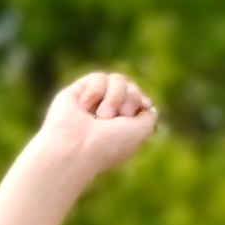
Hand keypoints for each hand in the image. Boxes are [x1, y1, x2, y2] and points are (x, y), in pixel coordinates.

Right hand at [28, 72, 157, 182]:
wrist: (75, 147)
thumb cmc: (108, 144)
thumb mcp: (141, 131)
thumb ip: (149, 116)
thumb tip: (147, 105)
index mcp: (121, 126)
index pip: (139, 100)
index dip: (141, 101)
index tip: (142, 108)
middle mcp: (107, 114)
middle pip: (130, 87)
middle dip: (130, 99)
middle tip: (116, 117)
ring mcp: (92, 103)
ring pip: (117, 79)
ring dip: (114, 96)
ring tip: (101, 114)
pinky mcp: (76, 93)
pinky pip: (97, 77)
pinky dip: (95, 91)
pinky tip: (84, 106)